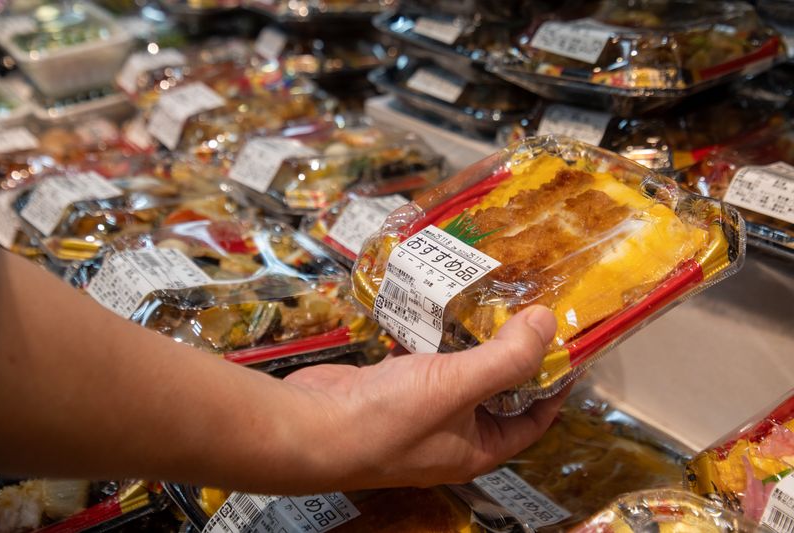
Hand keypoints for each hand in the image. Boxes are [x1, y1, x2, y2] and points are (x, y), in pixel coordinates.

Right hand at [283, 305, 570, 490]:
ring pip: (457, 373)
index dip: (553, 385)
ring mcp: (419, 412)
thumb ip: (507, 357)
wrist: (311, 427)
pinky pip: (423, 361)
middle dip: (511, 354)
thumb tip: (547, 324)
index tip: (565, 346)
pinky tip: (435, 310)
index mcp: (478, 447)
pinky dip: (432, 338)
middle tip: (524, 313)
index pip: (534, 419)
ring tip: (487, 302)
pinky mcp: (391, 388)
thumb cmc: (390, 419)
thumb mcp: (458, 386)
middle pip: (496, 392)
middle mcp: (452, 434)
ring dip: (470, 341)